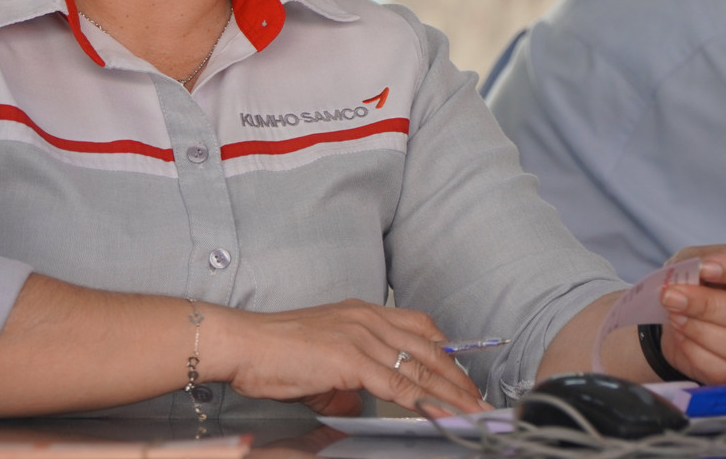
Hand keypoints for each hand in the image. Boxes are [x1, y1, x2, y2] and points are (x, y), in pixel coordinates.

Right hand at [206, 299, 490, 416]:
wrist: (245, 344)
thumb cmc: (274, 351)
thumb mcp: (322, 359)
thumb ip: (349, 377)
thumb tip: (361, 399)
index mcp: (362, 313)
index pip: (419, 328)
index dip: (446, 354)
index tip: (463, 375)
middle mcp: (368, 319)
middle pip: (429, 350)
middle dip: (458, 378)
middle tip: (480, 400)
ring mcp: (362, 337)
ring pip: (420, 369)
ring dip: (451, 394)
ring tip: (473, 412)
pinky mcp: (352, 360)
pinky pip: (399, 385)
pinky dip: (425, 401)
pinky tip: (442, 413)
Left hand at [658, 243, 725, 383]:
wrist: (681, 315)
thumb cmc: (698, 282)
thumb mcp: (693, 260)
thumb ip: (692, 263)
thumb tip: (691, 275)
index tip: (704, 268)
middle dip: (707, 305)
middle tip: (672, 297)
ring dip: (699, 330)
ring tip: (675, 315)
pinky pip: (725, 371)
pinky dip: (695, 352)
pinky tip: (682, 336)